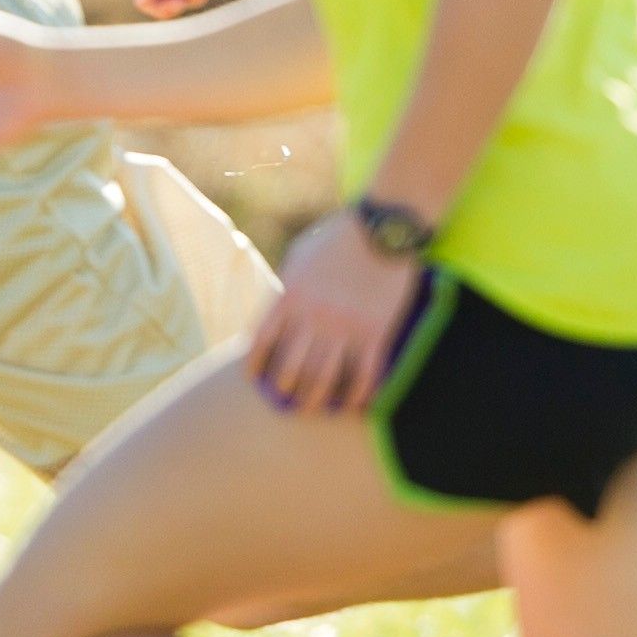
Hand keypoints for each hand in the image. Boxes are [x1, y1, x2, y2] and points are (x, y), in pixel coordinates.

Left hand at [250, 210, 427, 416]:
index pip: (261, 341)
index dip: (255, 365)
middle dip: (286, 390)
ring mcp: (347, 327)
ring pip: (325, 379)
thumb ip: (286, 287)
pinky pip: (365, 375)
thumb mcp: (299, 256)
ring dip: (316, 400)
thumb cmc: (338, 236)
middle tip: (287, 401)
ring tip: (314, 409)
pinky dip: (358, 394)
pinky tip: (354, 405)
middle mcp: (314, 316)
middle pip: (292, 368)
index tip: (254, 379)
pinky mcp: (377, 332)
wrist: (383, 226)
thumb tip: (276, 316)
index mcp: (291, 296)